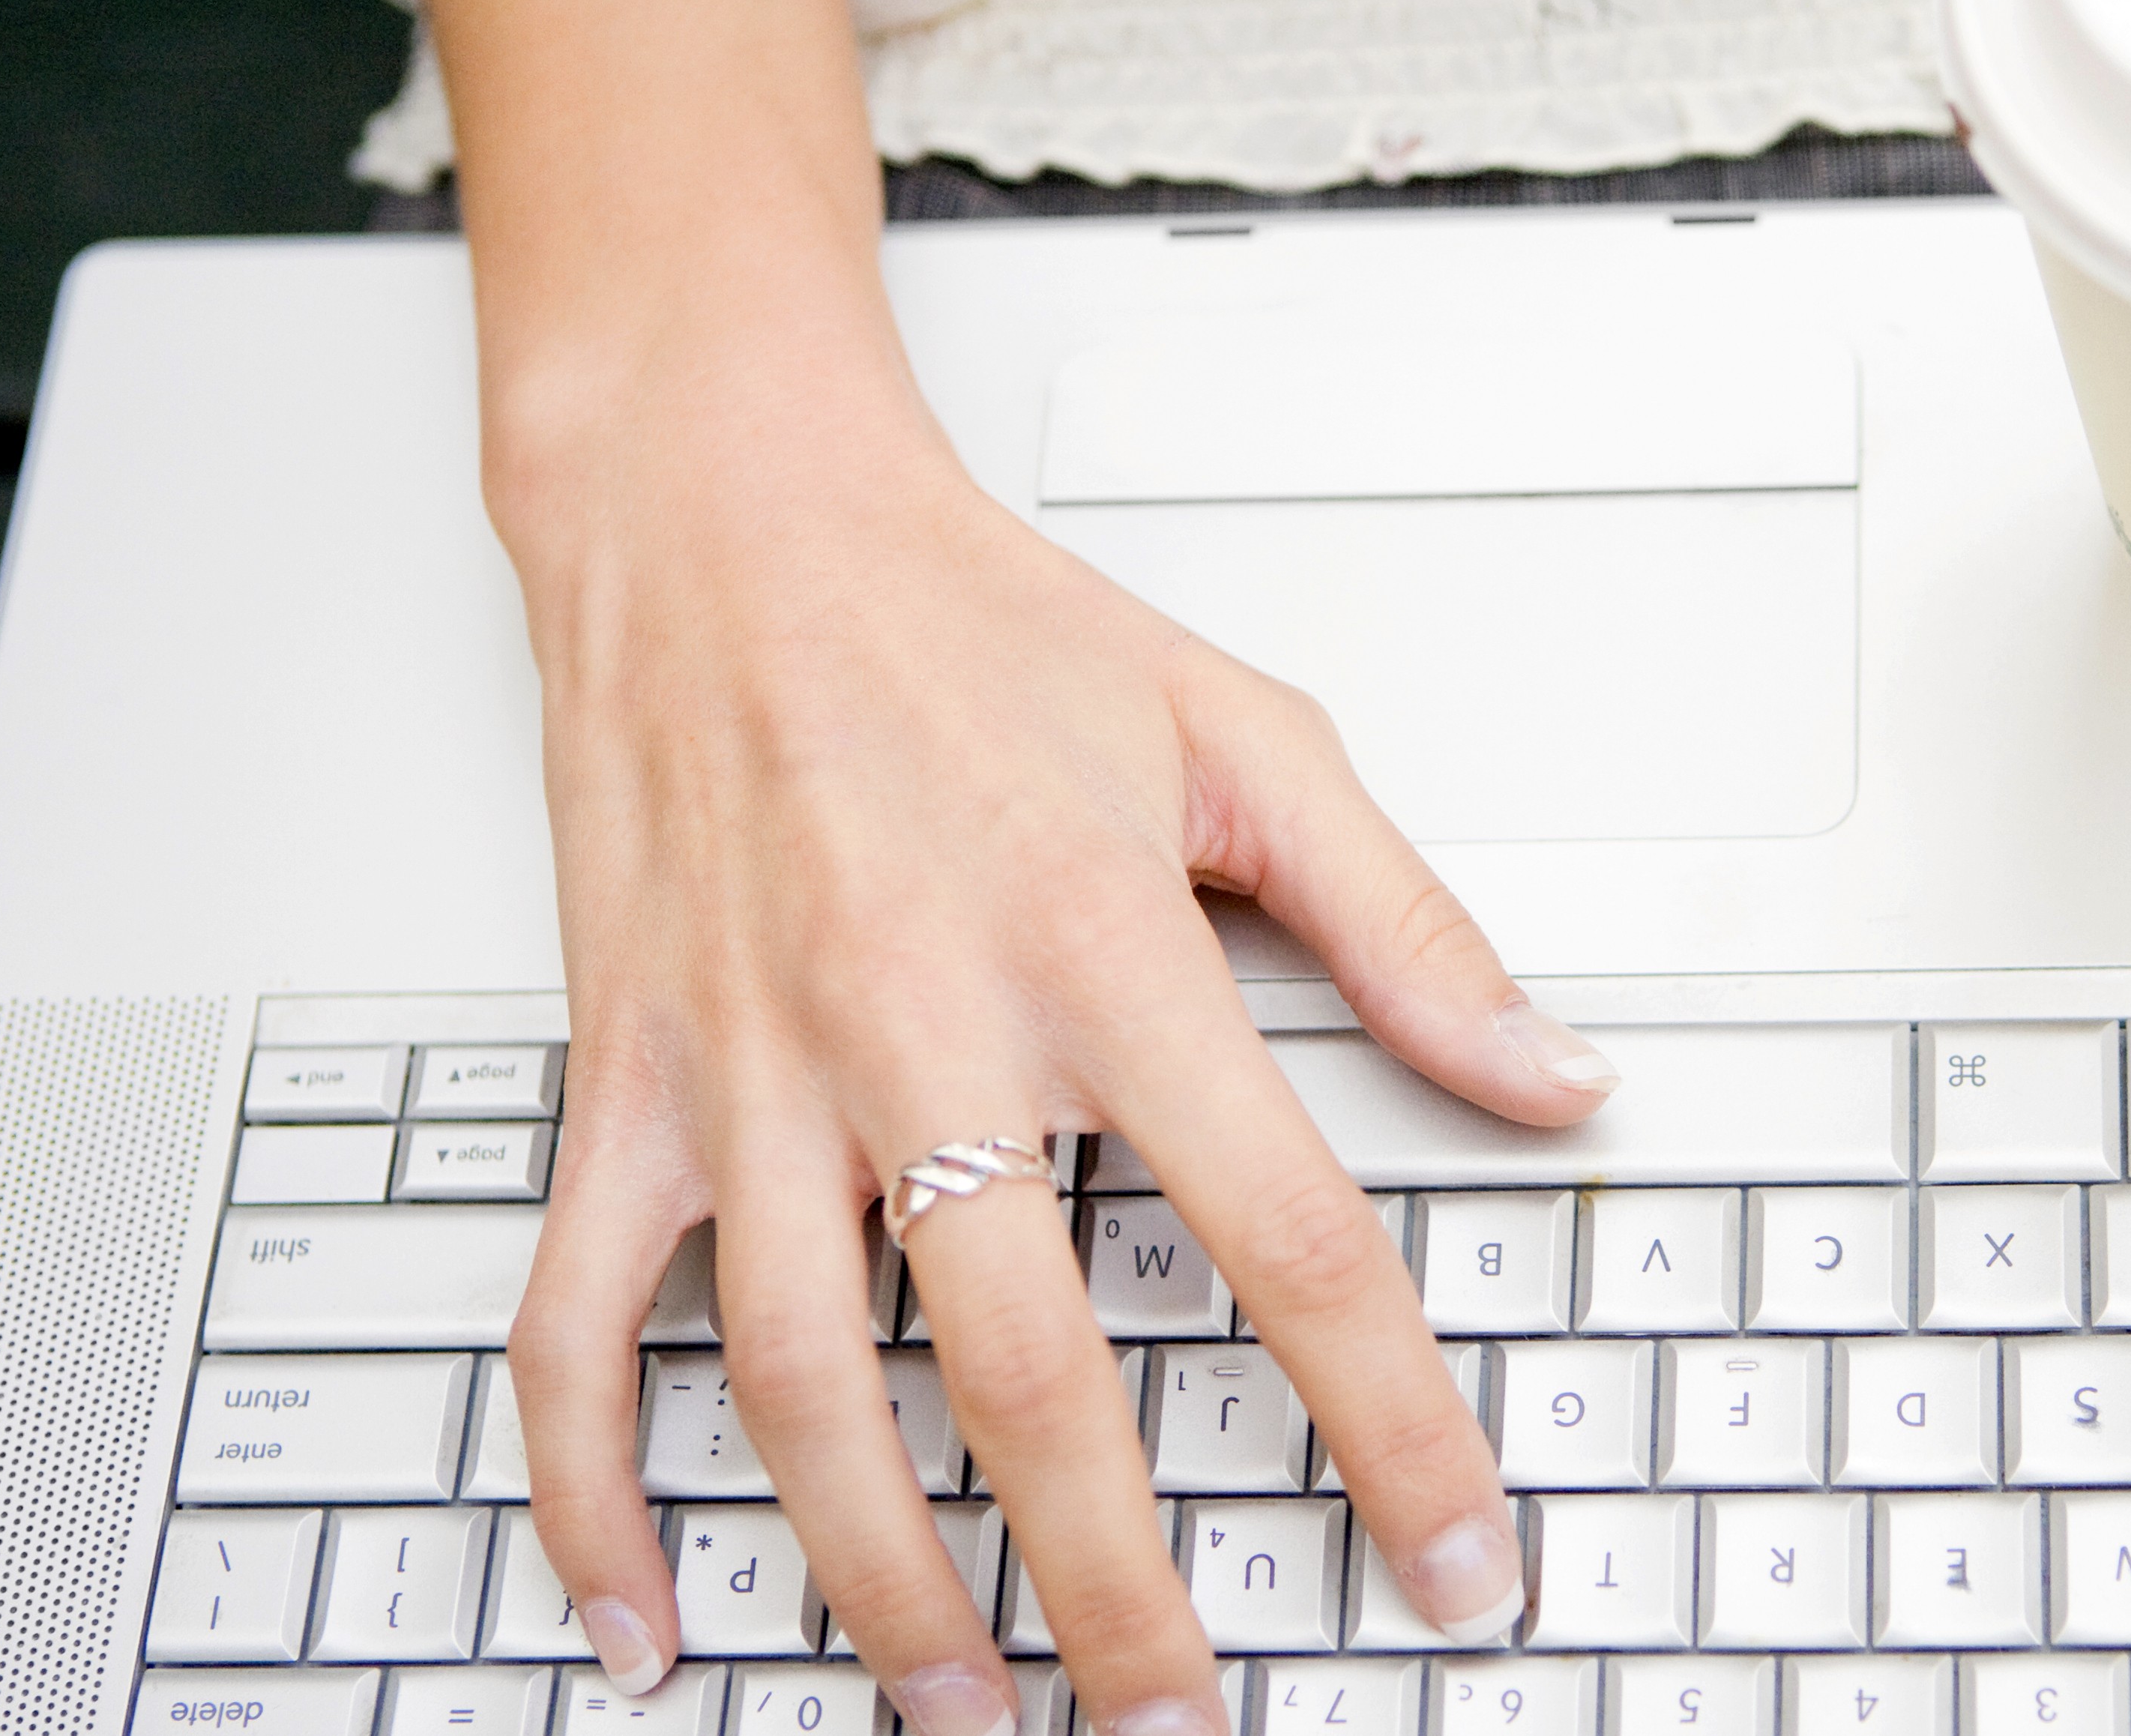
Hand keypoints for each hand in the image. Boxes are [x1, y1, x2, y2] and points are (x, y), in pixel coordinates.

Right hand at [493, 350, 1613, 1732]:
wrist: (724, 516)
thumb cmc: (980, 625)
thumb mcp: (1247, 737)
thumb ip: (1411, 931)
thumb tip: (1556, 1080)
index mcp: (1101, 951)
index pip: (1292, 1241)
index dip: (1396, 1430)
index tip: (1461, 1560)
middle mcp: (918, 1030)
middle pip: (1033, 1376)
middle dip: (1123, 1592)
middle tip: (1188, 1728)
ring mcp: (750, 1077)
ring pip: (807, 1392)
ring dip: (884, 1585)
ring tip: (965, 1716)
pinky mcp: (622, 1089)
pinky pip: (574, 1328)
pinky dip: (590, 1491)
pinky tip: (646, 1617)